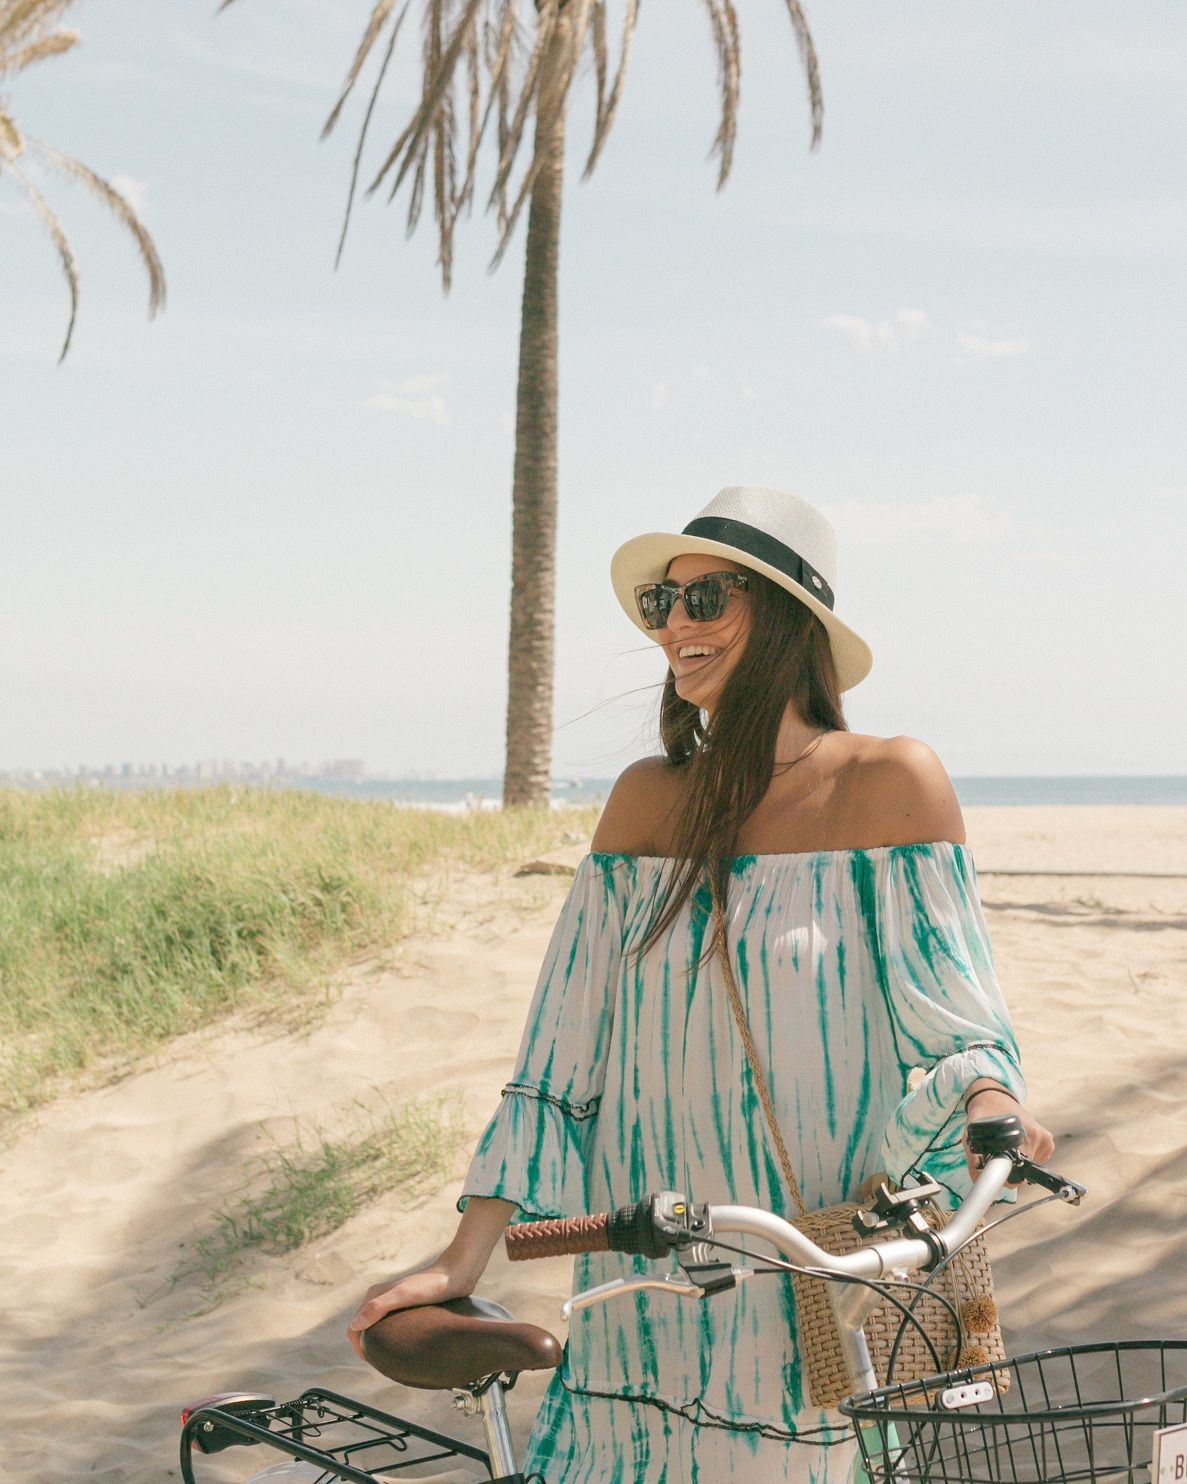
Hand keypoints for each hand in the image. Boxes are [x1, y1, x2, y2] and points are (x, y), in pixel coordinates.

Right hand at [345, 1263, 471, 1359]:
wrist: (455, 1274)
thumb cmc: (432, 1284)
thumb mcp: (404, 1296)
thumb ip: (379, 1307)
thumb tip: (356, 1326)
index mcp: (373, 1295)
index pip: (354, 1328)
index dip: (360, 1348)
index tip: (376, 1361)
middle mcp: (380, 1298)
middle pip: (364, 1330)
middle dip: (368, 1348)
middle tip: (385, 1364)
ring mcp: (392, 1302)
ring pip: (377, 1329)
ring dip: (379, 1344)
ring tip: (393, 1359)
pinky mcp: (405, 1307)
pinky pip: (390, 1327)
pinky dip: (391, 1339)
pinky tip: (403, 1347)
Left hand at [962, 1083, 1054, 1181]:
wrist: (994, 1096)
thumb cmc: (984, 1115)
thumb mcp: (973, 1136)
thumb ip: (975, 1160)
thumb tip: (979, 1180)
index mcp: (1019, 1136)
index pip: (1020, 1170)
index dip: (1008, 1178)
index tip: (1001, 1172)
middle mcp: (1035, 1136)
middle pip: (1026, 1169)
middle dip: (1013, 1169)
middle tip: (1001, 1155)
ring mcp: (1044, 1137)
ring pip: (1034, 1164)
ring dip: (1022, 1161)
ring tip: (1010, 1145)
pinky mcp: (1048, 1138)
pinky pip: (1040, 1157)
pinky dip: (1030, 1155)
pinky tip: (1020, 1143)